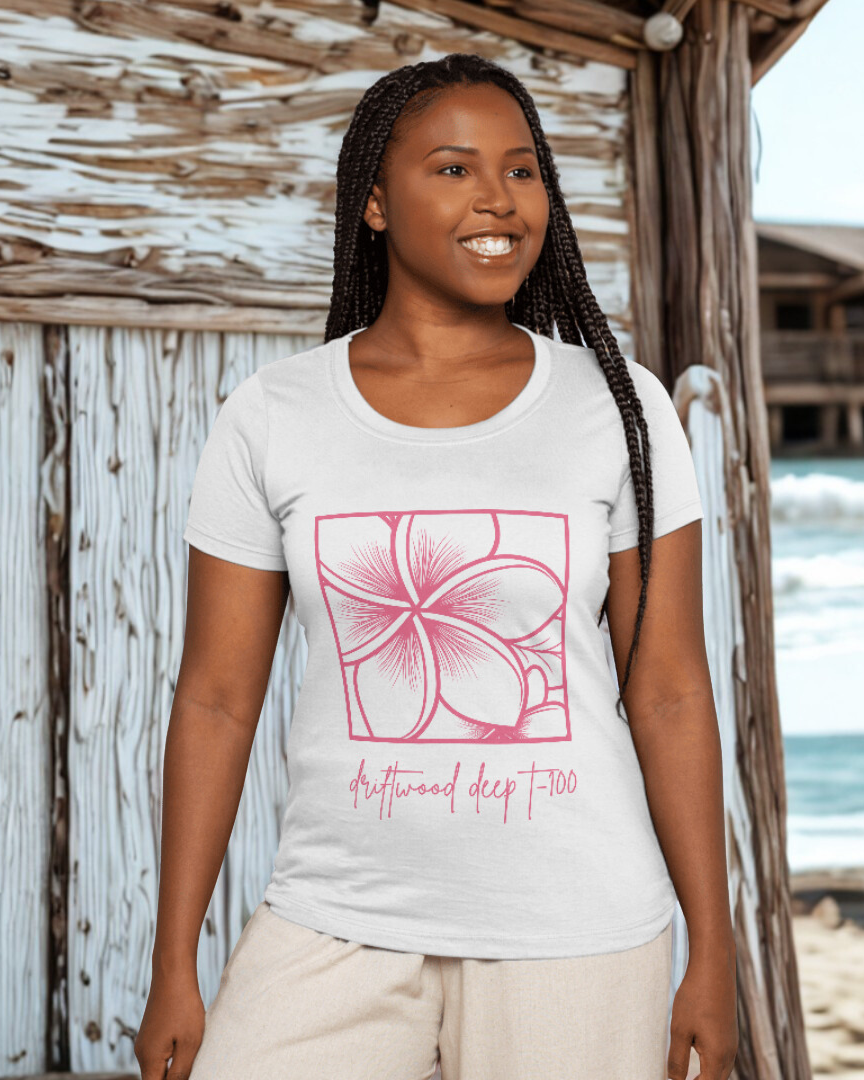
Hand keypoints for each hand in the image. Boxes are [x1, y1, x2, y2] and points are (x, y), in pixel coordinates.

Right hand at [135, 966, 205, 1079]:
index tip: (186, 1074)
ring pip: (158, 1067)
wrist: (173, 973)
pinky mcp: (151, 1033)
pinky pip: (159, 1055)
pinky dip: (172, 1056)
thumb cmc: (183, 1006)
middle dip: (173, 1079)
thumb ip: (181, 1072)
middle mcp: (142, 1053)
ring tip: (192, 1056)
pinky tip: (187, 1045)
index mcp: (149, 1060)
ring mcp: (144, 1042)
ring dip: (173, 1069)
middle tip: (193, 1067)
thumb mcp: (189, 1043)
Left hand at [667, 946, 738, 1079]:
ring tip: (688, 1076)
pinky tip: (698, 1056)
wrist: (714, 968)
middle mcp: (729, 1054)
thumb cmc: (696, 997)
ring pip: (720, 1071)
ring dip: (706, 1076)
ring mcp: (731, 1043)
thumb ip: (678, 1059)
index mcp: (718, 1058)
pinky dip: (710, 1064)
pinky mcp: (729, 1032)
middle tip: (679, 1078)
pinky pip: (721, 1057)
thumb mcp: (680, 1030)